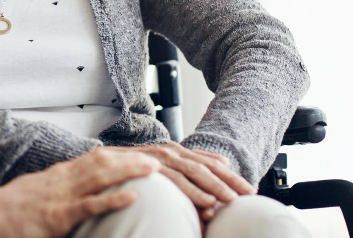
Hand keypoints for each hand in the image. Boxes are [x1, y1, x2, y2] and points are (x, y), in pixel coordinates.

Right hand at [0, 148, 160, 237]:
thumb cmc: (10, 209)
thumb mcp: (36, 192)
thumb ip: (57, 190)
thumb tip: (74, 191)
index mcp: (58, 175)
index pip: (94, 159)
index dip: (120, 156)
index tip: (141, 155)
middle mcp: (63, 179)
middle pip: (103, 163)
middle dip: (132, 161)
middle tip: (159, 159)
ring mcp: (61, 196)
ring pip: (101, 178)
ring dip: (130, 172)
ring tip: (154, 171)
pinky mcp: (59, 216)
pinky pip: (91, 205)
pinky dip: (113, 199)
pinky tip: (132, 196)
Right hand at [105, 143, 254, 213]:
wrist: (103, 161)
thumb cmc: (138, 167)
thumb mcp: (168, 164)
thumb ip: (192, 162)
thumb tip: (223, 162)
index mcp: (178, 151)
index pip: (210, 164)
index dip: (231, 176)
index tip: (250, 189)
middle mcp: (170, 152)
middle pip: (205, 167)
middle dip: (227, 182)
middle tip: (245, 195)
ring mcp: (159, 159)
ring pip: (192, 172)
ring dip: (212, 187)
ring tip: (228, 200)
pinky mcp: (148, 168)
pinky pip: (174, 181)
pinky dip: (191, 191)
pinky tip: (204, 202)